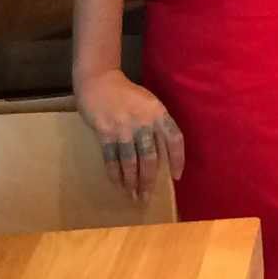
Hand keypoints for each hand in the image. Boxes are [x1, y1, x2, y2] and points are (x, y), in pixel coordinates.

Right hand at [76, 69, 185, 200]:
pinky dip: (114, 173)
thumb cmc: (127, 95)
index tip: (176, 177)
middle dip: (148, 181)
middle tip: (146, 197)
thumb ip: (156, 125)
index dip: (178, 159)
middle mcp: (143, 121)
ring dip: (131, 182)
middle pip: (150, 157)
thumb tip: (162, 155)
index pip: (174, 139)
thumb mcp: (149, 104)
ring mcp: (123, 127)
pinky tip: (117, 184)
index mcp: (158, 112)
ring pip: (130, 161)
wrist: (99, 81)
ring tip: (133, 196)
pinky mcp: (105, 132)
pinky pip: (111, 158)